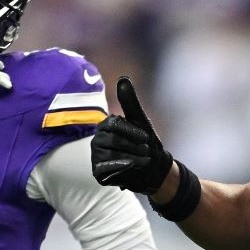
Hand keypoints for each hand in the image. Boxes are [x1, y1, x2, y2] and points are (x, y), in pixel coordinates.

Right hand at [91, 76, 173, 193]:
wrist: (153, 168)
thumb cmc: (146, 142)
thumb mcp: (140, 120)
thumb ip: (130, 101)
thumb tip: (123, 78)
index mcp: (106, 125)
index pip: (113, 124)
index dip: (131, 131)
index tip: (146, 137)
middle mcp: (97, 139)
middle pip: (111, 141)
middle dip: (132, 146)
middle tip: (146, 150)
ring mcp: (96, 156)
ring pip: (110, 155)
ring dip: (131, 157)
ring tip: (144, 160)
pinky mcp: (98, 172)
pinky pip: (104, 169)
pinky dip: (119, 167)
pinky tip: (132, 167)